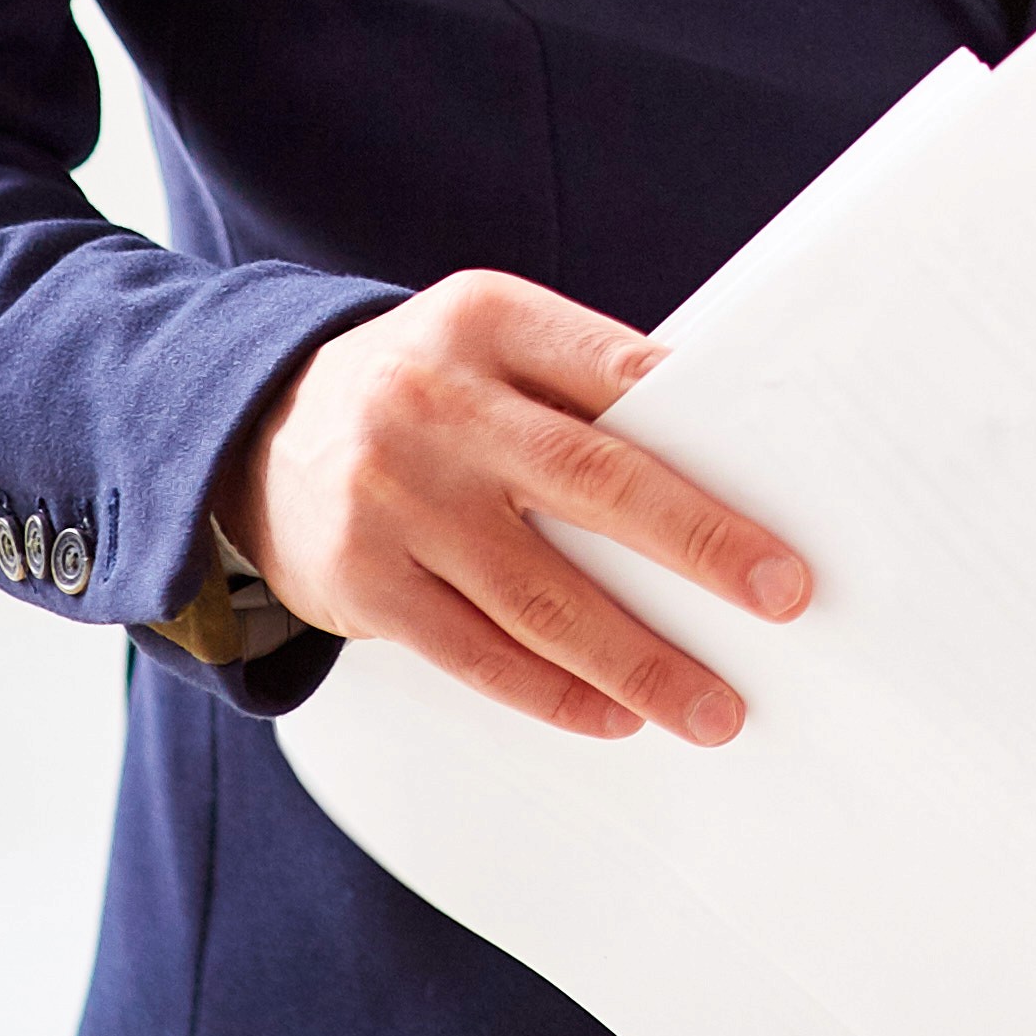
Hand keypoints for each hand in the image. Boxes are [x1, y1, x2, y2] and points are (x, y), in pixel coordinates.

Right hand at [213, 269, 808, 743]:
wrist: (252, 429)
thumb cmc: (419, 388)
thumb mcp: (484, 342)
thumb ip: (580, 384)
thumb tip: (725, 461)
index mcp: (486, 320)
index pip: (616, 369)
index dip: (704, 424)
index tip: (783, 486)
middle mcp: (437, 404)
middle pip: (594, 481)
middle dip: (700, 544)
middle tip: (783, 595)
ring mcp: (394, 498)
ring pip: (540, 594)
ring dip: (639, 659)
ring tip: (713, 706)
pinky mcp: (362, 581)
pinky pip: (475, 653)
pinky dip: (554, 692)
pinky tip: (617, 715)